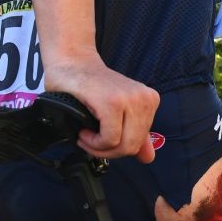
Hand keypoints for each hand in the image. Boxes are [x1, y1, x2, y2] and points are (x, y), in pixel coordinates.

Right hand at [45, 59, 159, 160]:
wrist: (71, 62)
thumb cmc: (90, 86)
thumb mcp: (118, 112)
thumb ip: (134, 134)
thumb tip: (149, 158)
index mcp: (150, 100)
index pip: (141, 142)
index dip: (117, 148)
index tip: (99, 140)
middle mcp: (145, 99)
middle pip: (133, 146)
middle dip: (107, 151)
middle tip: (88, 140)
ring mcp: (131, 99)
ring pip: (122, 146)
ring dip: (98, 147)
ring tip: (85, 134)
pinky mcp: (113, 102)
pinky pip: (110, 140)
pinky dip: (93, 142)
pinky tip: (84, 131)